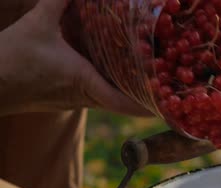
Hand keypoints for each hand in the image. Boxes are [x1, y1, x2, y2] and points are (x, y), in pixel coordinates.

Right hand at [0, 0, 152, 116]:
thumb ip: (58, 2)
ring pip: (111, 98)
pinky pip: (97, 94)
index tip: (166, 104)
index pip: (124, 103)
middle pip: (124, 102)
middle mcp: (85, 97)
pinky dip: (111, 85)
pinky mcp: (67, 99)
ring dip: (128, 90)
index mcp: (84, 81)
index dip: (148, 104)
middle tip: (165, 82)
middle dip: (145, 93)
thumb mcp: (37, 24)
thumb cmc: (11, 60)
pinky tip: (116, 70)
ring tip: (148, 75)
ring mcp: (76, 101)